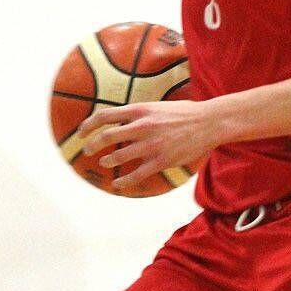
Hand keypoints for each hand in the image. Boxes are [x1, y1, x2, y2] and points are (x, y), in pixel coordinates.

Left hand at [77, 100, 221, 191]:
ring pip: (118, 156)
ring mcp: (151, 144)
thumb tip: (122, 119)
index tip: (81, 132)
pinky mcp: (161, 160)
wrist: (209, 122)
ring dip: (107, 161)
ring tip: (104, 163)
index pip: (106, 115)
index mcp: (141, 110)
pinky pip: (136, 174)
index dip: (89, 125)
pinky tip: (118, 184)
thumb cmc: (185, 113)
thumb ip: (140, 114)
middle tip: (87, 150)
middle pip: (107, 137)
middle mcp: (143, 126)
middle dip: (92, 145)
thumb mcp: (158, 106)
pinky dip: (123, 181)